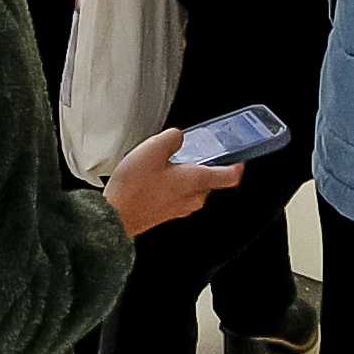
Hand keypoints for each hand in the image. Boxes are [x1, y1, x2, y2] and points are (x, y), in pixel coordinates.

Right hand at [102, 129, 243, 239]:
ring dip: (184, 175)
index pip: (230, 176)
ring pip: (192, 188)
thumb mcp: (152, 148)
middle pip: (209, 181)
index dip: (237, 165)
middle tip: (188, 152)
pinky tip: (152, 177)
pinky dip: (171, 185)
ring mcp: (180, 208)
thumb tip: (178, 137)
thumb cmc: (135, 186)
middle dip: (201, 166)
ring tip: (163, 163)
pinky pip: (177, 196)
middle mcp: (192, 198)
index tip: (239, 158)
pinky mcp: (167, 213)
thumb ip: (171, 138)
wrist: (115, 215)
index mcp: (196, 181)